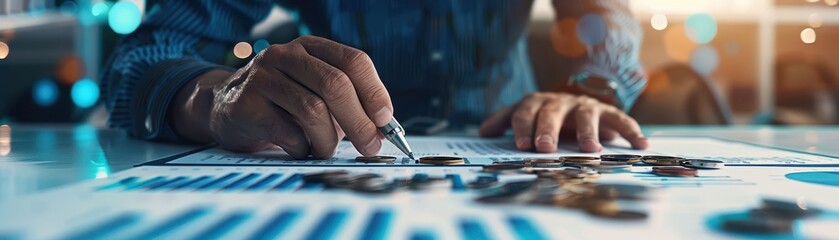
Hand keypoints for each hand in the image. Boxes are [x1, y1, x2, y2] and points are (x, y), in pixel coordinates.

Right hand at [172, 36, 391, 158]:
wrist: (223, 107)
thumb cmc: (281, 104)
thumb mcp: (315, 93)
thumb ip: (348, 105)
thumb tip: (382, 129)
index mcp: (311, 47)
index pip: (353, 60)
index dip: (374, 91)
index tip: (385, 120)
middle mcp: (286, 55)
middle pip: (335, 84)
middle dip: (359, 121)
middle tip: (370, 146)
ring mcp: (263, 76)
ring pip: (313, 110)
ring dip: (328, 140)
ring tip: (325, 150)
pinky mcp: (245, 102)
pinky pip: (287, 131)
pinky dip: (301, 147)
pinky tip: (298, 148)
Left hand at [478, 92, 647, 152]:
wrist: (578, 97)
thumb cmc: (545, 115)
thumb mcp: (525, 115)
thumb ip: (505, 121)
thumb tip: (482, 132)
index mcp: (538, 102)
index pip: (526, 110)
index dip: (523, 126)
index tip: (522, 145)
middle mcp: (561, 101)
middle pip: (553, 111)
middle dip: (548, 129)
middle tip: (545, 148)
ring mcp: (585, 105)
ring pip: (586, 114)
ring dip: (588, 131)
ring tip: (591, 150)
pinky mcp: (608, 112)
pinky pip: (621, 119)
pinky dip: (631, 131)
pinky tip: (640, 145)